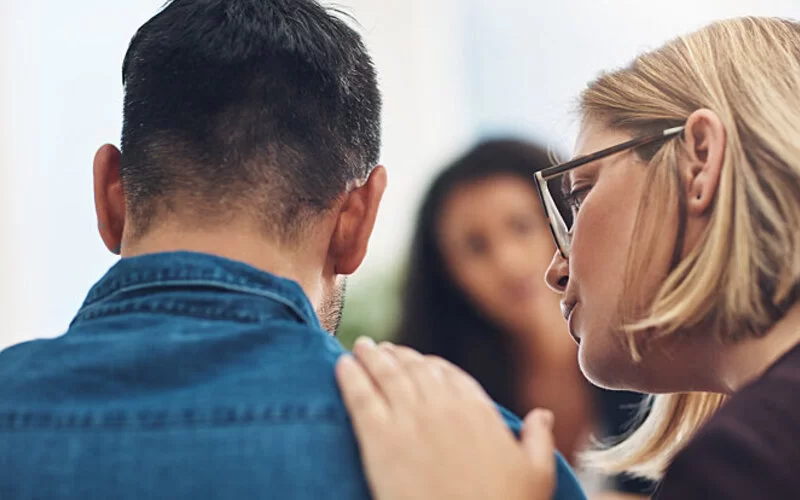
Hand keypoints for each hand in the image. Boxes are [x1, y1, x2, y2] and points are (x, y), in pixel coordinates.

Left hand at [335, 337, 556, 499]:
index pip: (449, 374)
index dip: (431, 364)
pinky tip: (341, 365)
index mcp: (476, 411)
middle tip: (383, 349)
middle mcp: (441, 407)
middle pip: (415, 369)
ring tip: (361, 346)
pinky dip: (350, 377)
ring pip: (386, 375)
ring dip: (371, 357)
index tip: (420, 361)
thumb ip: (538, 438)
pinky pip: (360, 398)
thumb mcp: (536, 474)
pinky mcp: (378, 441)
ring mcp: (408, 421)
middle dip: (398, 355)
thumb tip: (543, 414)